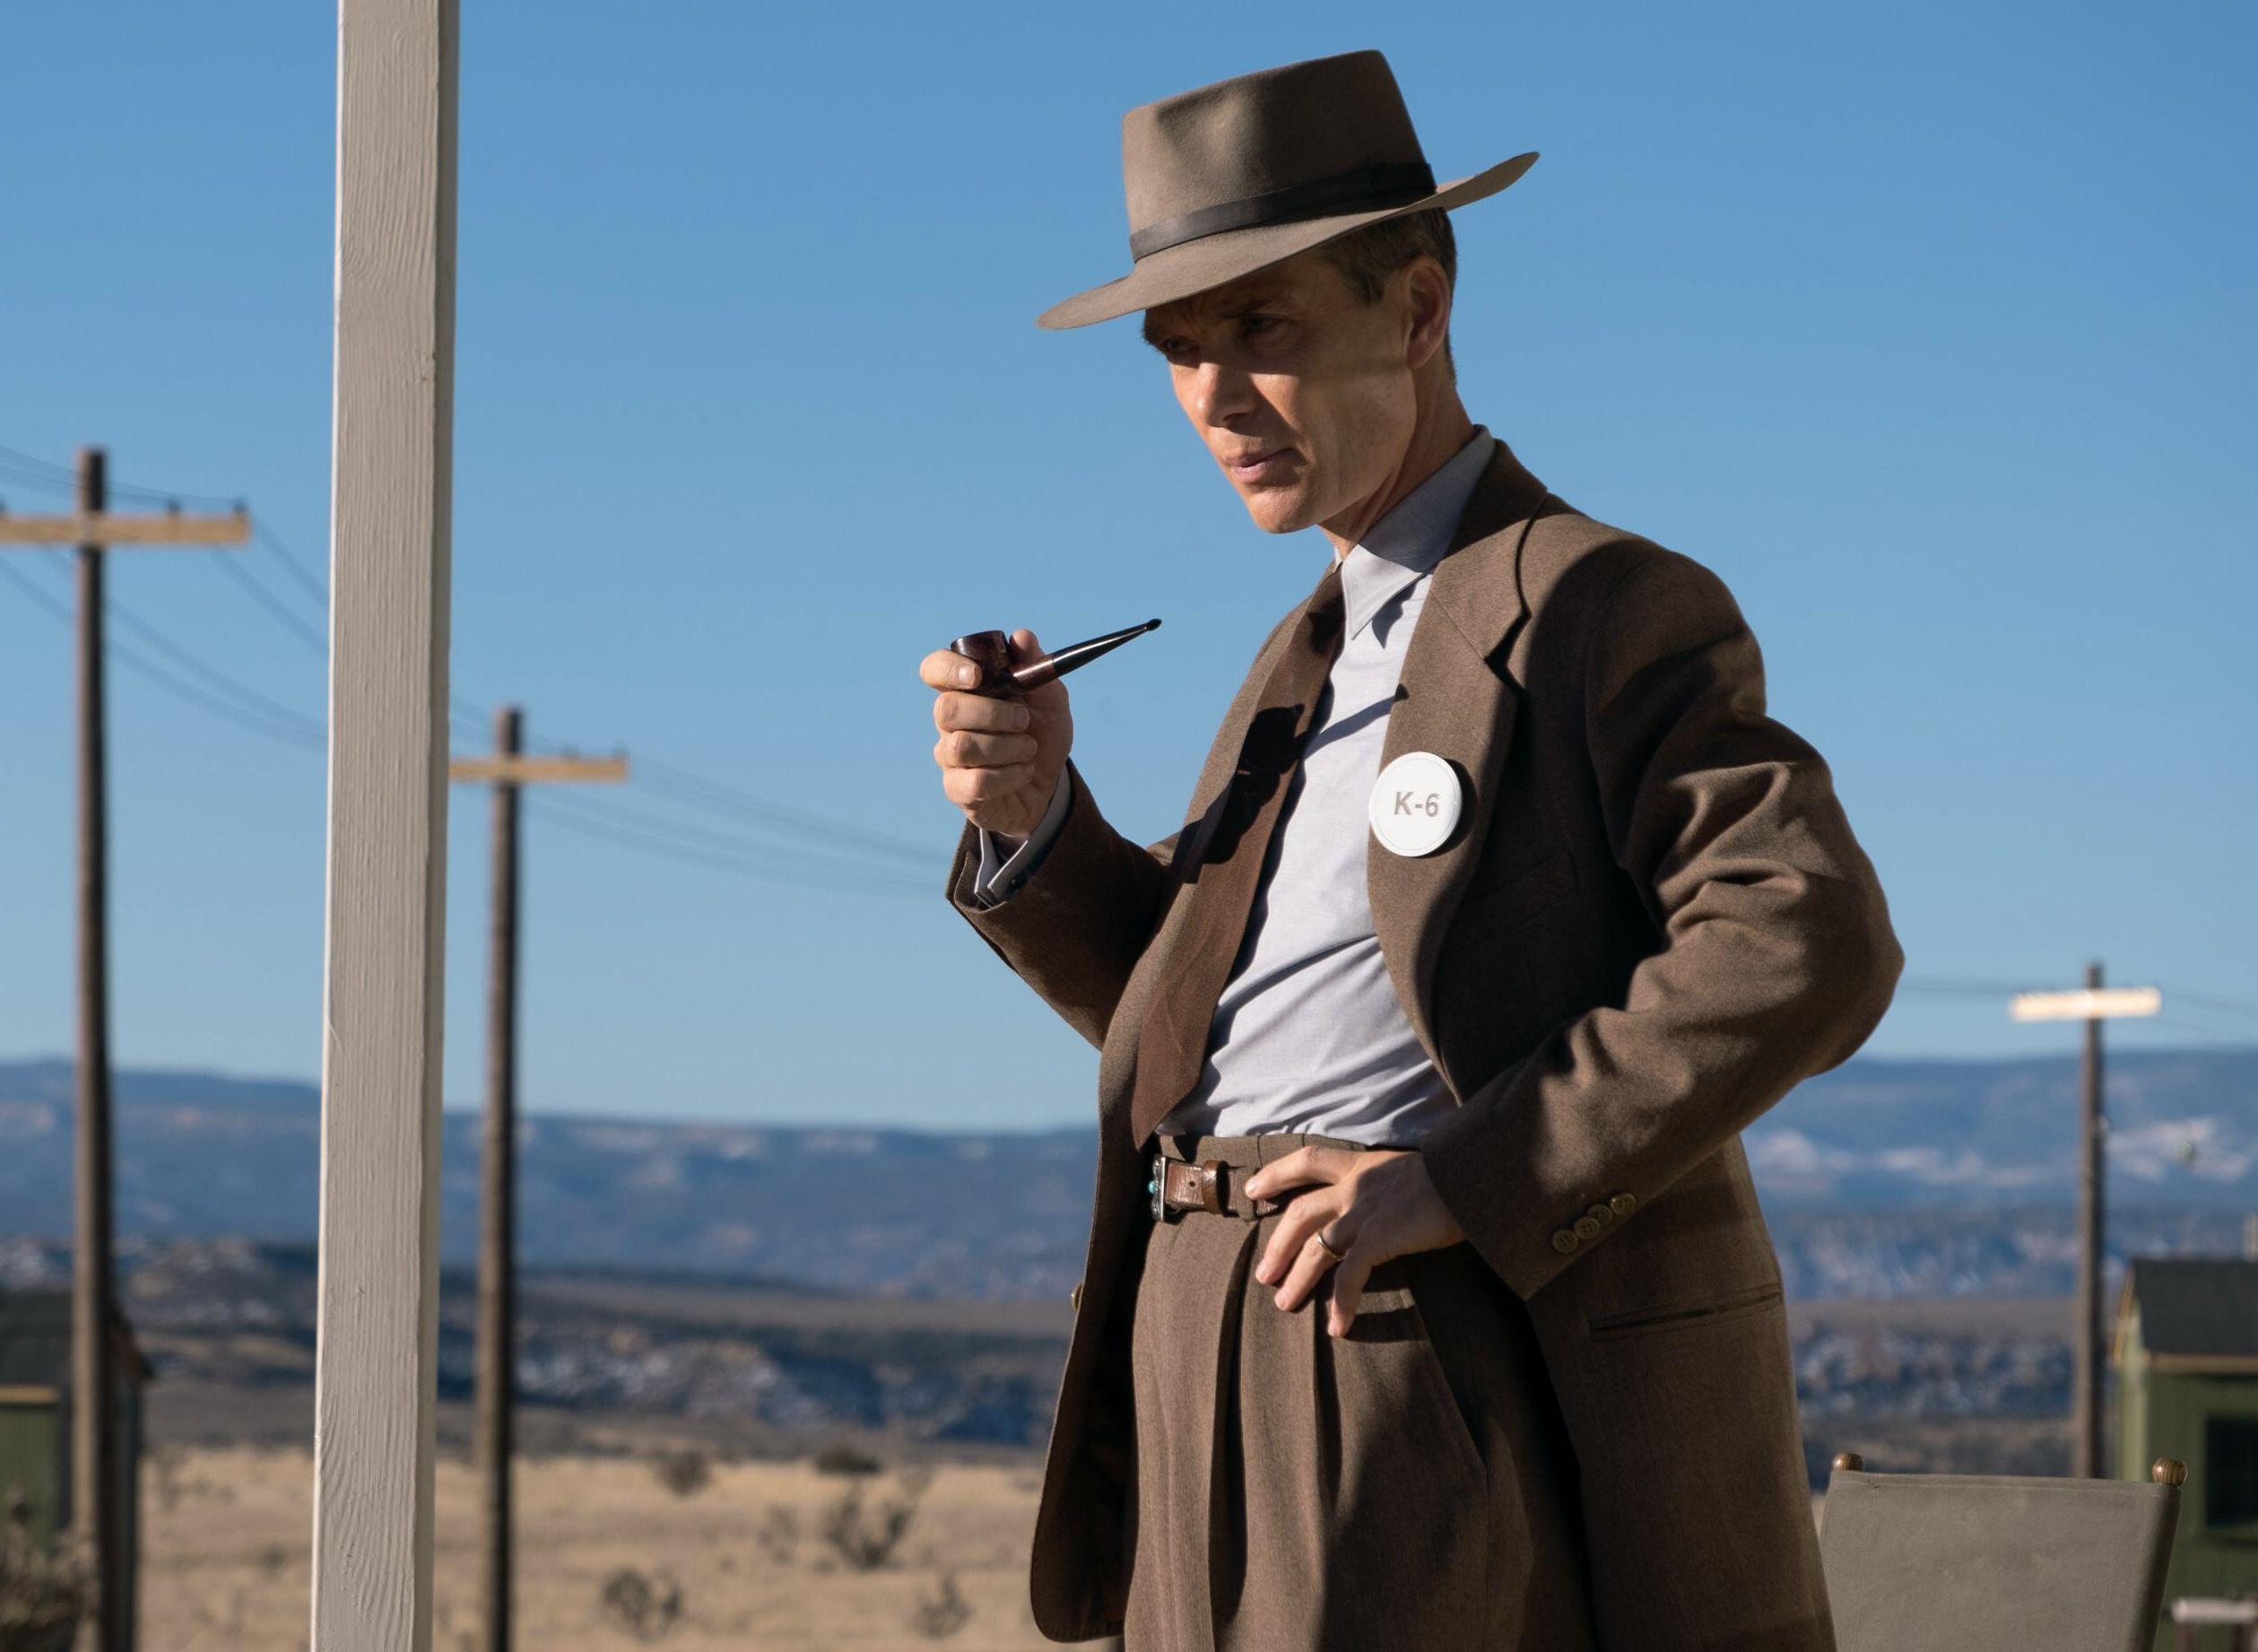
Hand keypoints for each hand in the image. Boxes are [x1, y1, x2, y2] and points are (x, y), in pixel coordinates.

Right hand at [919, 627, 1073, 836]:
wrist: (1050, 784)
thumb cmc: (1042, 735)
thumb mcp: (1051, 701)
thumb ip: (1038, 669)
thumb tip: (1021, 636)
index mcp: (966, 691)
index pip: (934, 669)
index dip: (947, 669)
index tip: (977, 676)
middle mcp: (950, 722)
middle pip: (946, 709)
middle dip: (992, 713)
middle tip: (1024, 720)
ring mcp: (950, 757)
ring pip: (962, 746)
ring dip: (1007, 747)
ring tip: (1029, 749)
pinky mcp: (958, 789)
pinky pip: (975, 781)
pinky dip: (1009, 776)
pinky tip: (1024, 772)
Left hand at [1242, 1146, 1466, 1336]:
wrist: (1475, 1174)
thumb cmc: (1456, 1174)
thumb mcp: (1412, 1171)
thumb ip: (1392, 1186)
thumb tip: (1394, 1203)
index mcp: (1362, 1166)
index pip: (1309, 1161)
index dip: (1277, 1174)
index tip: (1255, 1189)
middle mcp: (1356, 1185)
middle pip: (1301, 1212)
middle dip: (1278, 1244)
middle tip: (1263, 1273)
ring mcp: (1365, 1211)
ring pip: (1316, 1247)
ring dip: (1298, 1278)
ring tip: (1284, 1304)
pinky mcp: (1380, 1236)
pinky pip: (1351, 1275)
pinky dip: (1342, 1302)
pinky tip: (1337, 1326)